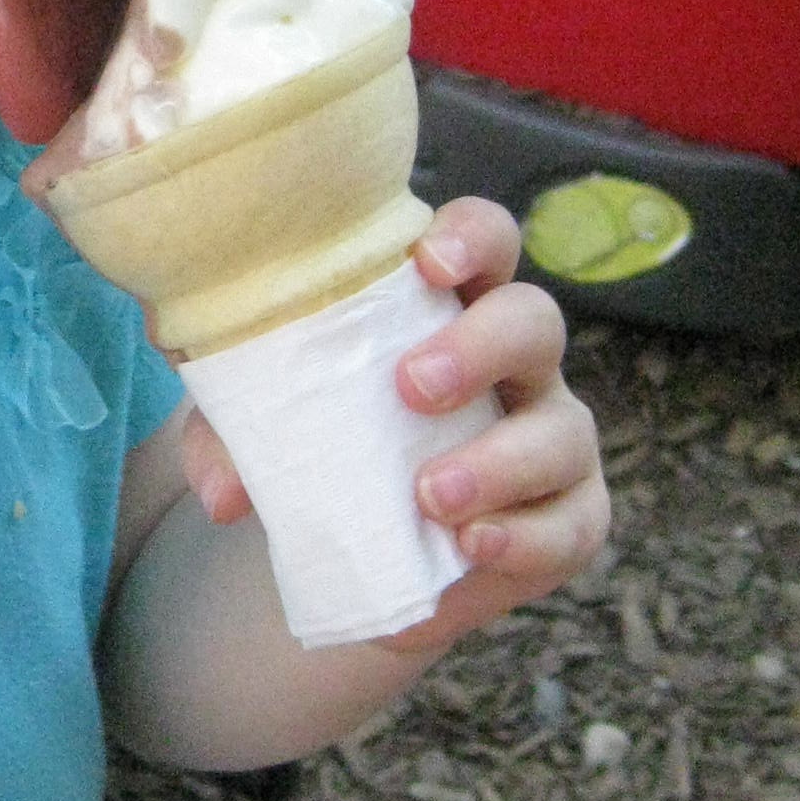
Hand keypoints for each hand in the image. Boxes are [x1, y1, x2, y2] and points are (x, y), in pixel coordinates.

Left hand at [176, 197, 602, 589]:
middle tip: (412, 386)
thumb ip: (233, 440)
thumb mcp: (259, 433)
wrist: (362, 563)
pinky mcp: (570, 517)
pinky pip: (573, 523)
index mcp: (447, 310)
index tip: (427, 262)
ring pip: (564, 429)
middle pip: (532, 321)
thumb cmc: (322, 453)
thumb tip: (225, 491)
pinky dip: (525, 535)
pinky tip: (472, 544)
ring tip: (429, 495)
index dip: (471, 238)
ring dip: (499, 459)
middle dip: (480, 345)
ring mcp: (551, 438)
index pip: (485, 241)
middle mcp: (514, 365)